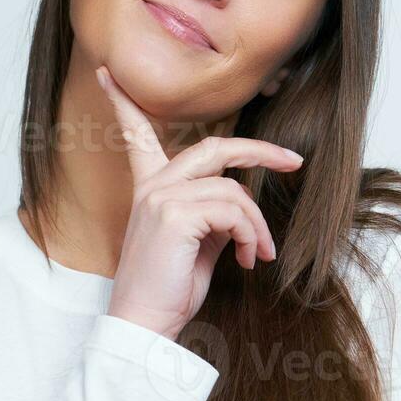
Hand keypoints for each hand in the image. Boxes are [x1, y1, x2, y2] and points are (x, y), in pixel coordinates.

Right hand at [95, 63, 303, 340]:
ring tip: (259, 254)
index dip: (124, 102)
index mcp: (149, 188)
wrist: (145, 326)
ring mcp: (162, 196)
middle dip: (260, 150)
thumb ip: (213, 216)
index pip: (136, 134)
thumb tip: (240, 207)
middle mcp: (152, 185)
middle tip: (293, 161)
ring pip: (234, 190)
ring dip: (257, 224)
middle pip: (216, 146)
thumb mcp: (197, 245)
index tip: (107, 74)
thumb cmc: (169, 290)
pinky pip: (234, 211)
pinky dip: (250, 235)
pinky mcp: (175, 214)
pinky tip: (247, 260)